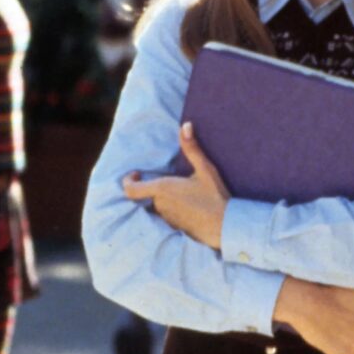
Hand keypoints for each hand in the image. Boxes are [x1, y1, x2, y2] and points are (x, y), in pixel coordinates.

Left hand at [120, 122, 229, 249]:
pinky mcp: (174, 227)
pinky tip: (185, 206)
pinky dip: (170, 210)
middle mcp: (160, 205)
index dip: (128, 181)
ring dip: (161, 199)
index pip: (131, 189)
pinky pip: (165, 217)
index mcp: (162, 189)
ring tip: (177, 193)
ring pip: (155, 206)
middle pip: (145, 196)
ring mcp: (166, 218)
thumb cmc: (214, 196)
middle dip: (152, 188)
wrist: (225, 225)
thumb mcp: (205, 169)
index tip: (136, 174)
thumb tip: (186, 125)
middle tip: (166, 180)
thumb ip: (191, 148)